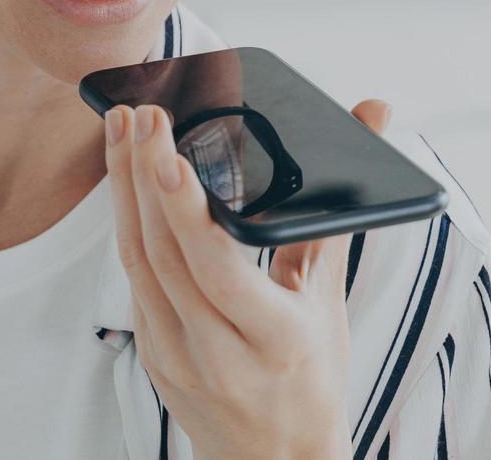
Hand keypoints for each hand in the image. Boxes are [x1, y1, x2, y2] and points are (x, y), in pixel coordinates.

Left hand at [103, 98, 392, 459]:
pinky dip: (128, 222)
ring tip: (118, 128)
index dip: (187, 211)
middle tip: (138, 115)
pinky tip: (124, 178)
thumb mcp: (331, 306)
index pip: (218, 268)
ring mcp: (176, 356)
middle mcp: (218, 352)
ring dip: (123, 189)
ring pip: (137, 262)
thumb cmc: (313, 375)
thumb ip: (335, 213)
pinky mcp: (150, 353)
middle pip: (166, 254)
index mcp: (274, 339)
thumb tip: (371, 117)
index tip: (168, 155)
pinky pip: (133, 279)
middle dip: (144, 177)